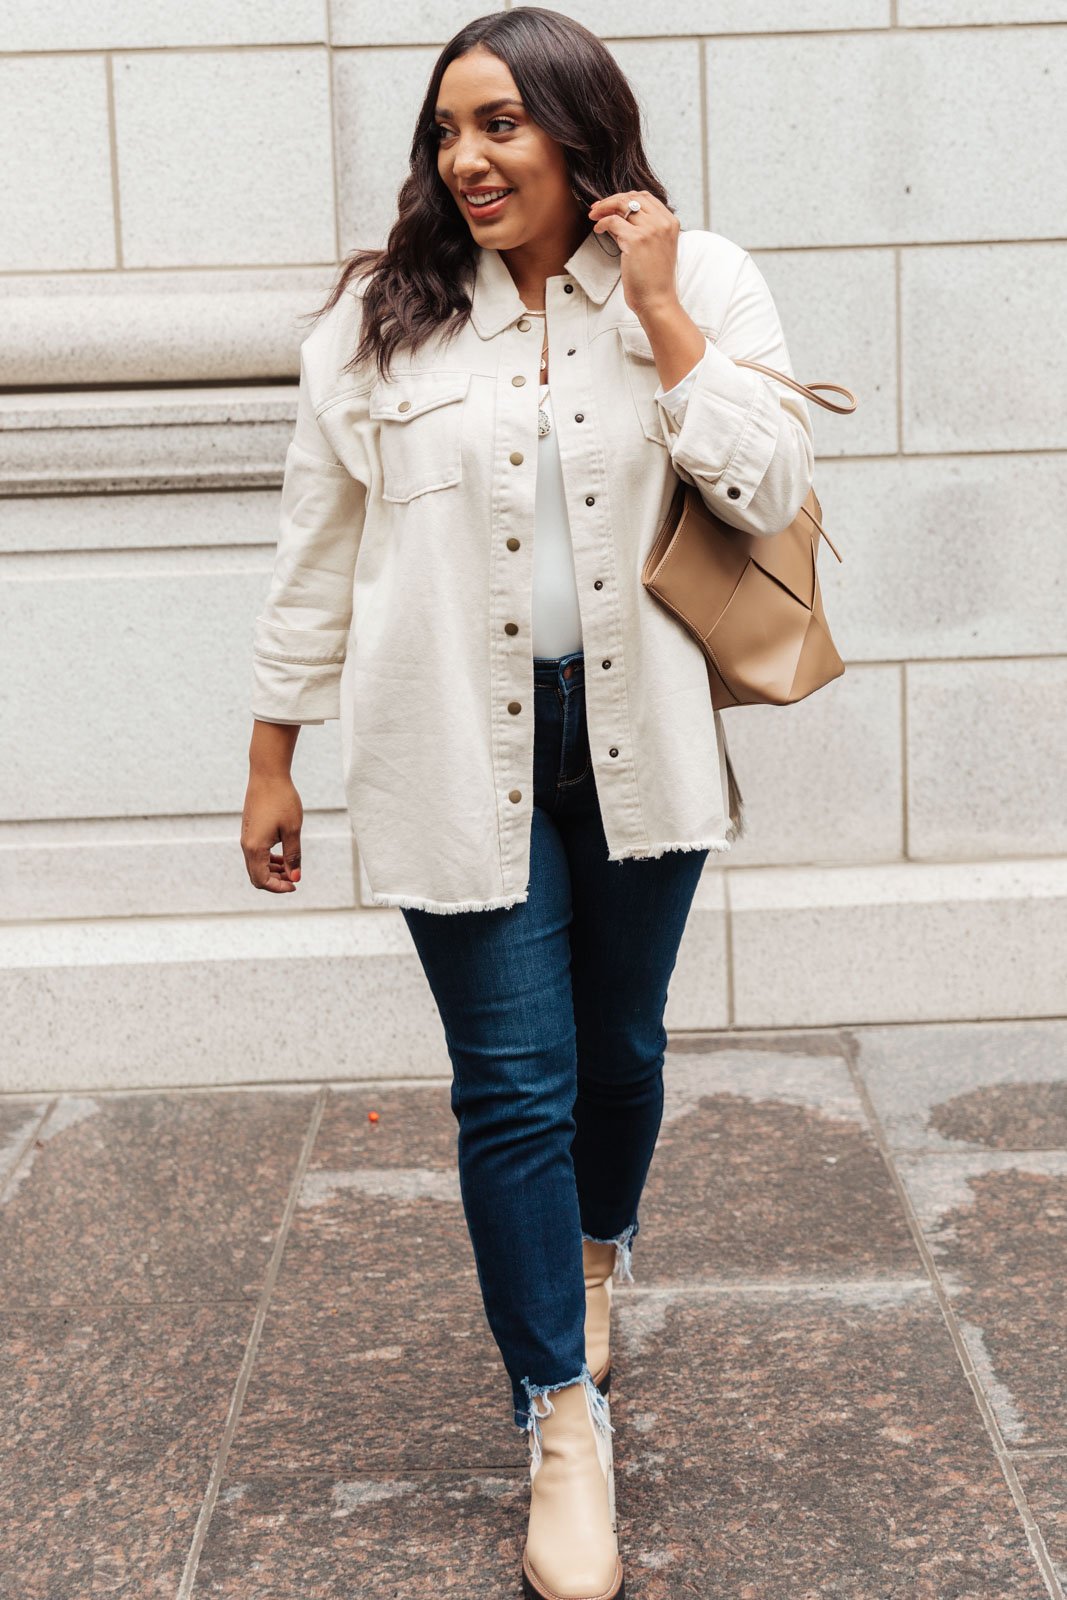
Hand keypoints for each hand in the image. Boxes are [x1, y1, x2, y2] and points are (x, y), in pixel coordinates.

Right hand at [241, 770, 303, 892]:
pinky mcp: (249, 831)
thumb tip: (295, 878)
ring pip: (256, 865)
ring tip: (291, 867)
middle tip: (295, 878)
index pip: (262, 880)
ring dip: (272, 871)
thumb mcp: (292, 830)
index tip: (295, 884)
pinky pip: (255, 854)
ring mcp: (246, 837)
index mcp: (255, 848)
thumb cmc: (282, 800)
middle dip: (275, 882)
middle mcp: (246, 845)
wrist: (267, 775)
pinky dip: (268, 860)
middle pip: (256, 876)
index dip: (278, 887)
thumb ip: (293, 856)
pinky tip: (283, 856)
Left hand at [587, 191, 680, 318]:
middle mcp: (663, 222)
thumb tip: (616, 215)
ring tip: (594, 216)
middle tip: (597, 208)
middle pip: (633, 197)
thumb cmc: (654, 279)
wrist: (657, 300)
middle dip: (612, 200)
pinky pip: (613, 222)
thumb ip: (641, 228)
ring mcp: (651, 230)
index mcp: (670, 222)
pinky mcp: (636, 240)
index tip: (611, 204)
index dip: (625, 197)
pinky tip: (597, 230)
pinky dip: (602, 223)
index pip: (645, 197)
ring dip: (604, 208)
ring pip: (622, 205)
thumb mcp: (654, 247)